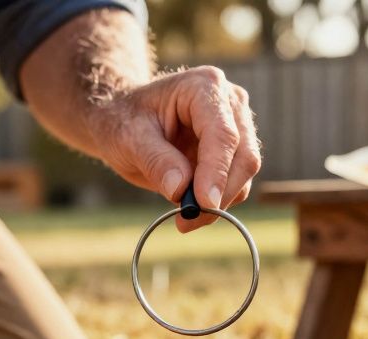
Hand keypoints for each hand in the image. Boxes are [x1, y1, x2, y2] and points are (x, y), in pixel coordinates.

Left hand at [89, 66, 261, 231]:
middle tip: (187, 221)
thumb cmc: (123, 121)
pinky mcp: (234, 150)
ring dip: (219, 202)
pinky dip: (217, 201)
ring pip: (244, 172)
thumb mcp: (128, 138)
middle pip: (244, 155)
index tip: (204, 204)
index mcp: (204, 87)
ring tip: (182, 217)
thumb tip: (179, 189)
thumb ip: (155, 160)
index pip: (222, 134)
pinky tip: (189, 205)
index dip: (217, 171)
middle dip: (220, 193)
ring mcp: (237, 125)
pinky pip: (237, 183)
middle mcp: (230, 102)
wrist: (123, 119)